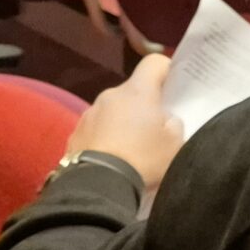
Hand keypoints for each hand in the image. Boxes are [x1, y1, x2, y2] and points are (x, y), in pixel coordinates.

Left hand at [66, 53, 183, 187]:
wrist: (97, 186)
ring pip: (113, 111)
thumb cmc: (142, 159)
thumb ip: (174, 124)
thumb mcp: (175, 145)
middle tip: (154, 131)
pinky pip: (96, 130)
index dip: (166, 71)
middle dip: (144, 106)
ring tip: (129, 151)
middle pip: (133, 91)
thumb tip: (165, 120)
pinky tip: (110, 161)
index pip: (154, 63)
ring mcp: (89, 114)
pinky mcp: (74, 134)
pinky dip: (104, 139)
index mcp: (138, 91)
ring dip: (122, 123)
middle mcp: (111, 95)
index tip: (173, 89)